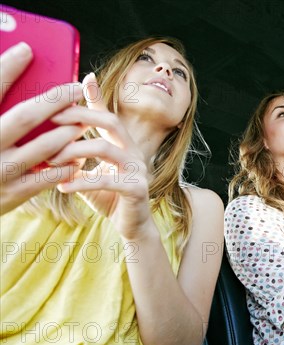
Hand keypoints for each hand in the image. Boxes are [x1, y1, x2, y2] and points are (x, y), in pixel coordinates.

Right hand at [0, 43, 84, 214]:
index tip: (27, 49)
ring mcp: (0, 172)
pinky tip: (77, 157)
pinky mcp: (13, 194)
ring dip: (67, 132)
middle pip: (26, 117)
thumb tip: (14, 71)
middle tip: (75, 88)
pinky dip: (66, 165)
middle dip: (54, 100)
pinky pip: (48, 177)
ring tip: (81, 121)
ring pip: (44, 147)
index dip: (7, 68)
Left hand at [49, 73, 152, 239]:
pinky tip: (62, 187)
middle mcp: (134, 153)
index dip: (98, 98)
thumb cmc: (109, 198)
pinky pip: (104, 180)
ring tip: (51, 160)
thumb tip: (47, 146)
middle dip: (80, 116)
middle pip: (111, 122)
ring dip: (73, 151)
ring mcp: (138, 170)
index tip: (82, 82)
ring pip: (104, 148)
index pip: (109, 116)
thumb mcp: (89, 174)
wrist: (132, 227)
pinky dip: (80, 182)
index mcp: (124, 146)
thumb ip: (75, 161)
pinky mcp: (137, 189)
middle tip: (53, 119)